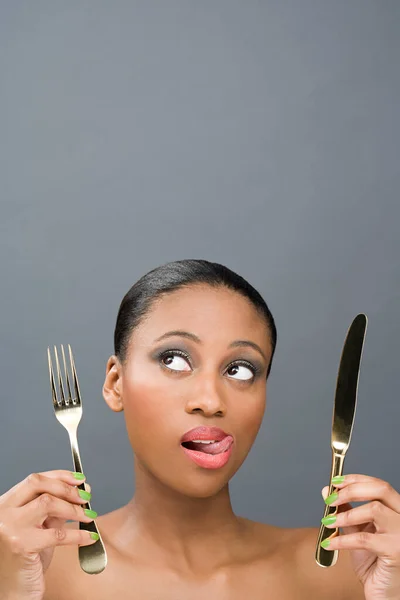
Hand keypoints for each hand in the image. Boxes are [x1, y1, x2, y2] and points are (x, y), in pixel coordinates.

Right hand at [0, 470, 95, 599]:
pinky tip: (88, 536)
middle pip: (38, 484)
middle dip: (67, 488)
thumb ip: (52, 510)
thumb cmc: (25, 559)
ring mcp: (10, 528)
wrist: (13, 591)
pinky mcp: (21, 546)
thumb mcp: (37, 527)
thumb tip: (77, 492)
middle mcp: (3, 512)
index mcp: (6, 504)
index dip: (60, 476)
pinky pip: (57, 534)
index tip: (80, 480)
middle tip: (86, 497)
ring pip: (47, 503)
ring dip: (74, 509)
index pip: (34, 480)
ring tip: (88, 516)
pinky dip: (78, 534)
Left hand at [321, 474, 399, 599]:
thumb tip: (327, 492)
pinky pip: (364, 539)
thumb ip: (347, 512)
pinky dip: (342, 539)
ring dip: (345, 514)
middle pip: (381, 490)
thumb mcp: (359, 533)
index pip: (380, 485)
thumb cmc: (377, 565)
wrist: (387, 595)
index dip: (356, 479)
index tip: (335, 482)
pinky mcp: (396, 551)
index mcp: (397, 511)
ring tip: (328, 522)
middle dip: (351, 490)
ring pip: (374, 509)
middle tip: (330, 499)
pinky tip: (329, 543)